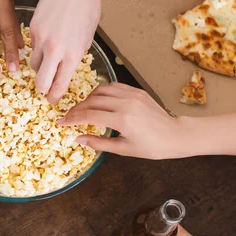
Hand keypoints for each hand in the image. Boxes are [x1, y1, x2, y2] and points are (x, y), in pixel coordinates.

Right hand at [30, 0, 100, 103]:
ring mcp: (41, 39)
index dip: (54, 96)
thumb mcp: (86, 39)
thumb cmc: (87, 10)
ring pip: (33, 63)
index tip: (52, 100)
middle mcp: (55, 50)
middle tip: (45, 86)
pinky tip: (48, 34)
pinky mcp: (32, 28)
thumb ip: (74, 57)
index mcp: (73, 55)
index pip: (59, 85)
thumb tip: (62, 72)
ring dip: (40, 65)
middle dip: (42, 87)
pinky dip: (38, 45)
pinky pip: (32, 45)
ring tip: (49, 56)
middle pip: (40, 81)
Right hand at [58, 83, 186, 159]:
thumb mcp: (123, 149)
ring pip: (101, 89)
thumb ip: (98, 142)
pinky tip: (98, 100)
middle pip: (92, 101)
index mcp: (122, 120)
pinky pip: (114, 86)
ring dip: (88, 98)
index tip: (60, 122)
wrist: (175, 135)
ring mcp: (132, 94)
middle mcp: (126, 103)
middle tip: (68, 117)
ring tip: (82, 108)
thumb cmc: (151, 147)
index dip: (72, 118)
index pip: (89, 115)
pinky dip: (102, 92)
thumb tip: (78, 139)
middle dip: (77, 109)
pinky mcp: (137, 91)